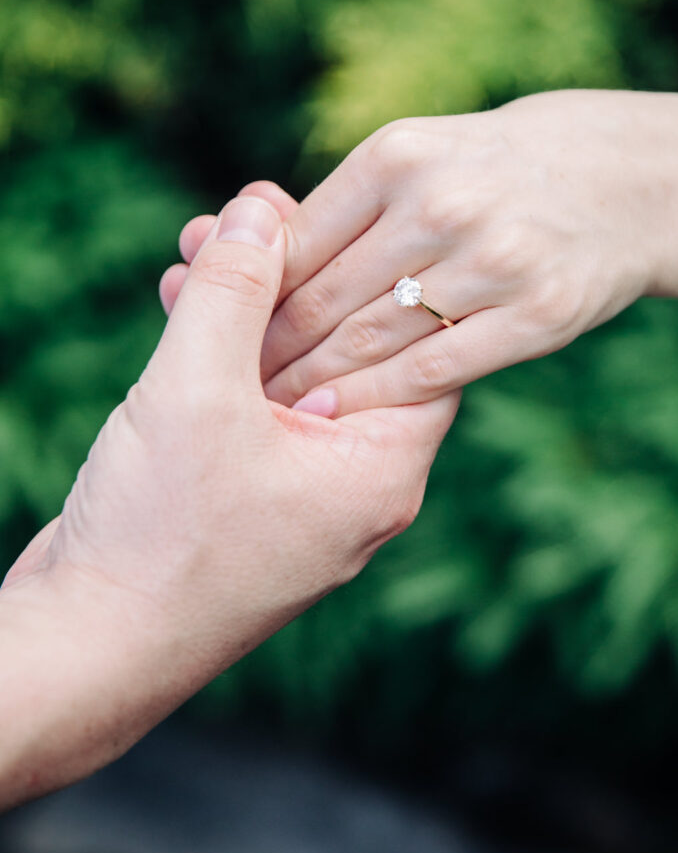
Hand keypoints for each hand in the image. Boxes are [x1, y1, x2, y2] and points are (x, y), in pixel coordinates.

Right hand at [2, 194, 456, 805]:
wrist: (82, 647)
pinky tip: (179, 296)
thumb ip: (235, 292)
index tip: (332, 211)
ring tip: (199, 241)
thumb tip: (262, 205)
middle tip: (247, 214)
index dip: (375, 271)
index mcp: (380, 470)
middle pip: (345, 350)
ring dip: (243, 309)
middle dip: (291, 278)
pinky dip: (216, 354)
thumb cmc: (155, 538)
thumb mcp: (197, 392)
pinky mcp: (243, 494)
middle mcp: (352, 484)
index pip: (420, 347)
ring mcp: (297, 492)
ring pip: (287, 373)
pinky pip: (247, 406)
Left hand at [168, 89, 677, 416]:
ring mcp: (492, 260)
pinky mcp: (537, 314)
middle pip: (323, 296)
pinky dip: (376, 398)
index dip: (246, 296)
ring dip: (310, 382)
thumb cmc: (495, 172)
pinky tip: (337, 417)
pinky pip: (434, 370)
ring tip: (267, 413)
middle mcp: (440, 203)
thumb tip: (253, 256)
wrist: (622, 180)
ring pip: (370, 340)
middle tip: (223, 392)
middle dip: (265, 351)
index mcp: (397, 156)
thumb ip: (345, 208)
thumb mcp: (419, 158)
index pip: (295, 240)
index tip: (211, 335)